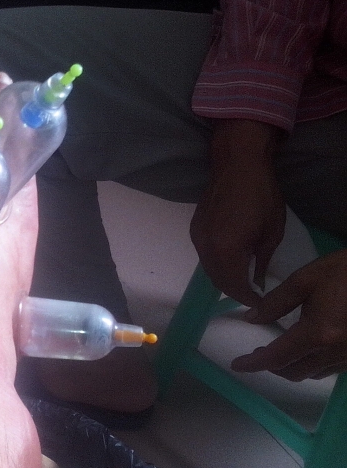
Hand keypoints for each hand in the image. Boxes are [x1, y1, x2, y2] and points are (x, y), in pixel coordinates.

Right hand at [190, 119, 286, 306]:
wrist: (237, 165)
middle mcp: (206, 249)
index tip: (259, 303)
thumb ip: (261, 260)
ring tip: (241, 279)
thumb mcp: (272, 231)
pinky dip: (216, 264)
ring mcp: (197, 239)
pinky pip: (204, 256)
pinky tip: (229, 260)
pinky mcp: (194, 229)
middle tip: (250, 295)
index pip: (234, 286)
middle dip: (233, 291)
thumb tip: (255, 280)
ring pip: (208, 269)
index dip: (247, 298)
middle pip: (217, 281)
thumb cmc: (261, 195)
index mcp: (226, 251)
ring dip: (224, 278)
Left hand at [232, 250, 346, 379]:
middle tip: (259, 353)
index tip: (238, 365)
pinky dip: (315, 363)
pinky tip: (310, 348)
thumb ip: (275, 302)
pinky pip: (332, 368)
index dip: (253, 364)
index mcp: (318, 333)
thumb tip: (253, 319)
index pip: (276, 358)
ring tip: (281, 350)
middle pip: (295, 372)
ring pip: (314, 374)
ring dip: (294, 367)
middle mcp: (335, 352)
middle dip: (272, 366)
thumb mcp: (306, 279)